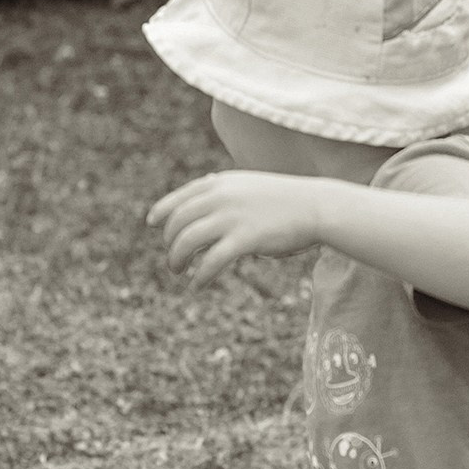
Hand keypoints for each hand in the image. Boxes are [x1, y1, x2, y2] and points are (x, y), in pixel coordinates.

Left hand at [147, 170, 323, 286]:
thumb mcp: (249, 187)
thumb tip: (206, 200)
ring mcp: (232, 217)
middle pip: (178, 222)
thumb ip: (226, 193)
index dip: (162, 211)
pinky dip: (200, 276)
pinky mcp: (245, 239)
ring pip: (187, 241)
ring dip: (177, 260)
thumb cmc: (285, 200)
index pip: (180, 197)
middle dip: (170, 242)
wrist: (316, 206)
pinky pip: (211, 261)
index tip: (152, 223)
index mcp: (220, 183)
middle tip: (174, 260)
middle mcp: (221, 197)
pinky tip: (198, 285)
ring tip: (179, 272)